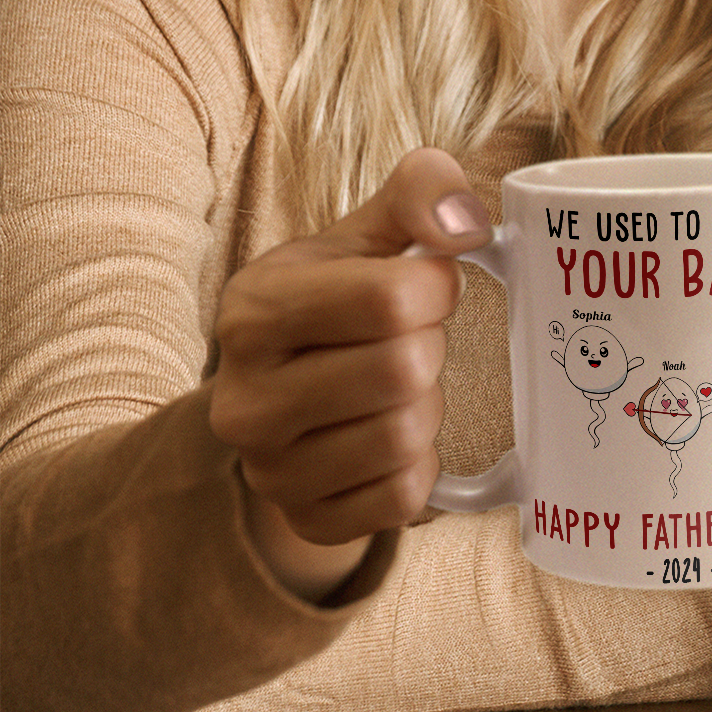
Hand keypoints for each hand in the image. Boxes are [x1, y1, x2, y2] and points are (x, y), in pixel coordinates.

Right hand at [209, 148, 490, 600]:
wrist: (287, 392)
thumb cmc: (340, 299)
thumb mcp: (368, 231)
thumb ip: (421, 191)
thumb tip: (467, 223)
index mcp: (254, 310)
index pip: (390, 298)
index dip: (436, 288)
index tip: (426, 286)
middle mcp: (245, 398)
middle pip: (404, 370)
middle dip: (430, 347)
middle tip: (410, 341)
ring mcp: (269, 470)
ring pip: (407, 437)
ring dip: (427, 405)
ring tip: (397, 387)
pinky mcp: (306, 519)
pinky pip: (404, 497)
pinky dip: (421, 464)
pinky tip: (392, 435)